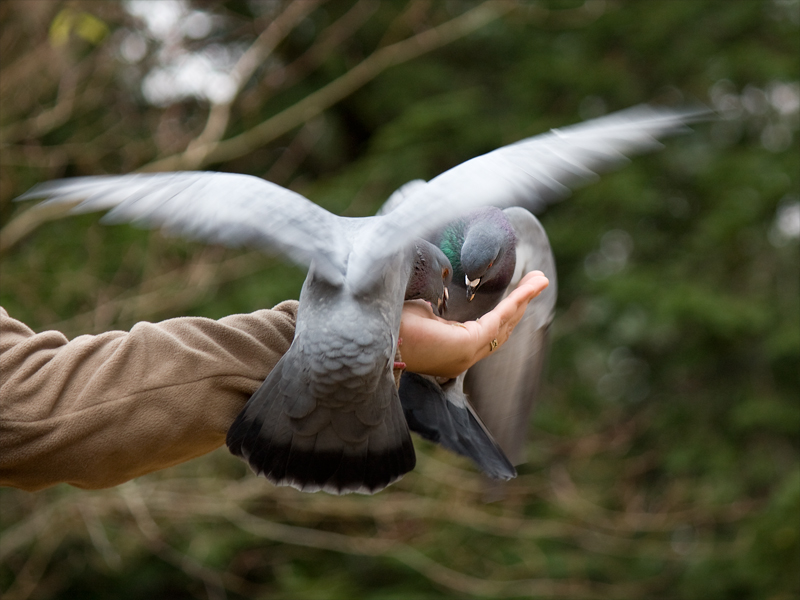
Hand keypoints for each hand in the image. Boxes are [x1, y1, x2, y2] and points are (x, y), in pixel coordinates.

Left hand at [398, 271, 549, 378]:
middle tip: (538, 281)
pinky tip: (528, 288)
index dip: (506, 312)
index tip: (520, 294)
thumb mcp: (419, 305)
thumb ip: (437, 300)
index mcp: (450, 350)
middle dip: (522, 304)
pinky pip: (498, 321)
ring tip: (540, 280)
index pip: (487, 331)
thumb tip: (445, 289)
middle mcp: (461, 357)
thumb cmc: (387, 320)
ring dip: (523, 301)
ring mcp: (464, 354)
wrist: (369, 331)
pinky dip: (516, 302)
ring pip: (504, 324)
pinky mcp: (465, 345)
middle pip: (502, 329)